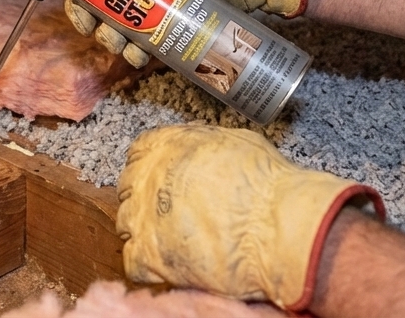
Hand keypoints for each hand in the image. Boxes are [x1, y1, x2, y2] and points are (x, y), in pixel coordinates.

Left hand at [116, 125, 382, 311]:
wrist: (278, 227)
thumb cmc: (266, 184)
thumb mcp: (232, 141)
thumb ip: (199, 143)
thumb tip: (193, 149)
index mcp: (164, 146)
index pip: (139, 152)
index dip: (151, 168)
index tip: (160, 181)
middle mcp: (146, 178)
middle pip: (129, 188)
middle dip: (146, 199)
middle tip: (172, 212)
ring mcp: (143, 218)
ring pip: (126, 223)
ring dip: (144, 231)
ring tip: (174, 238)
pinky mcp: (149, 256)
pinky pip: (132, 261)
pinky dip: (147, 264)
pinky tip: (170, 262)